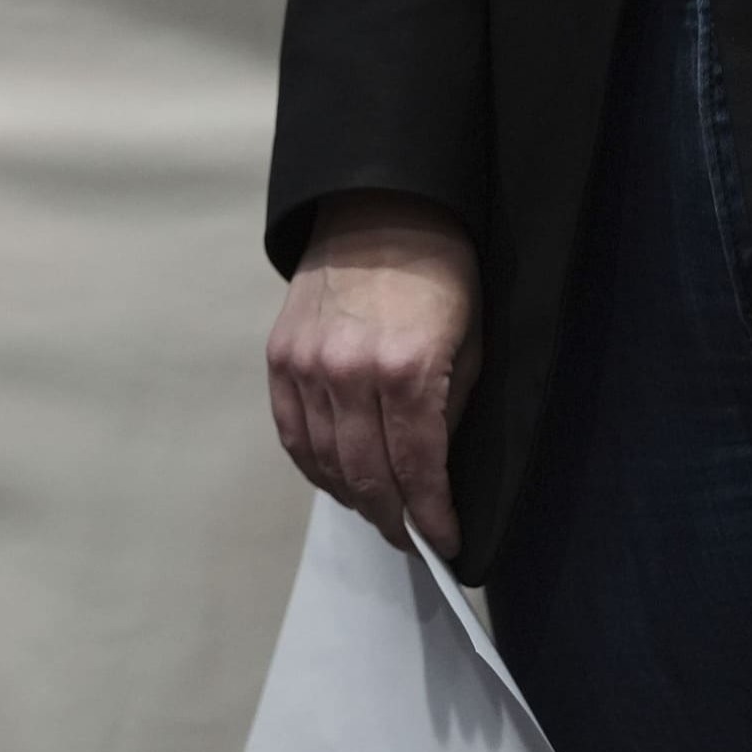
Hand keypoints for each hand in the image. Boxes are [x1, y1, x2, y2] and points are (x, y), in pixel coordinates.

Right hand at [266, 191, 481, 553]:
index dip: (432, 515)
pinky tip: (336, 479)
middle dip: (394, 519)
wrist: (377, 208)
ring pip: (325, 462)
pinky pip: (292, 434)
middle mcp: (350, 373)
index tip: (446, 542)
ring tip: (378, 512)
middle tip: (412, 539)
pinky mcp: (280, 358)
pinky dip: (314, 467)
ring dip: (354, 499)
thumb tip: (435, 473)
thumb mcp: (471, 342)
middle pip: (366, 476)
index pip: (417, 468)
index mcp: (409, 369)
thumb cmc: (439, 273)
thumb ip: (451, 411)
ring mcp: (307, 366)